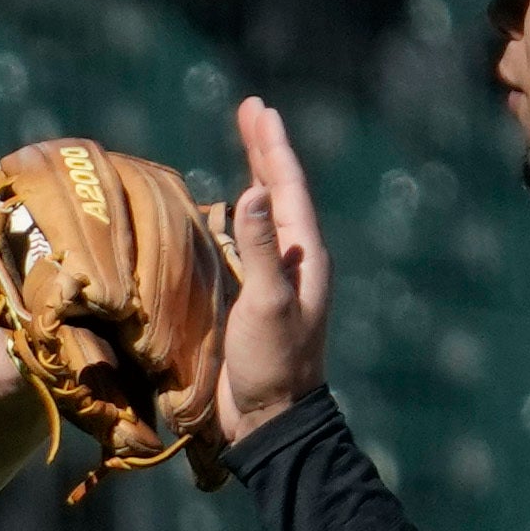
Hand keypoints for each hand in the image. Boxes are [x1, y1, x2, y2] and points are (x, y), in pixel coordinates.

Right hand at [211, 95, 335, 454]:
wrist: (272, 421)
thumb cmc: (274, 364)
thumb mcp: (267, 304)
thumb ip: (259, 249)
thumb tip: (250, 191)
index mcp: (304, 257)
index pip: (287, 187)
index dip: (271, 147)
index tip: (257, 109)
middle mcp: (294, 261)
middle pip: (279, 192)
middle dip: (264, 150)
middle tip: (252, 111)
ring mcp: (276, 280)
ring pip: (265, 215)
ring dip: (255, 178)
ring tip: (244, 146)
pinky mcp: (255, 299)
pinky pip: (248, 243)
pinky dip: (237, 217)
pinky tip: (225, 211)